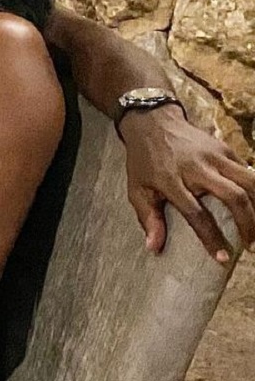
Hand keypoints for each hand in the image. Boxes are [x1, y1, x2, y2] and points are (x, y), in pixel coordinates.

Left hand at [119, 105, 254, 261]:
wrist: (152, 122)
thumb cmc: (144, 160)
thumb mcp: (137, 189)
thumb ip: (147, 218)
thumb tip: (153, 247)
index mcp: (172, 180)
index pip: (196, 214)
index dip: (211, 238)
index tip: (222, 258)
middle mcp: (197, 167)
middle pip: (233, 196)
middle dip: (248, 223)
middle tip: (250, 244)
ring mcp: (214, 156)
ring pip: (249, 181)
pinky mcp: (225, 148)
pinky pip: (248, 170)